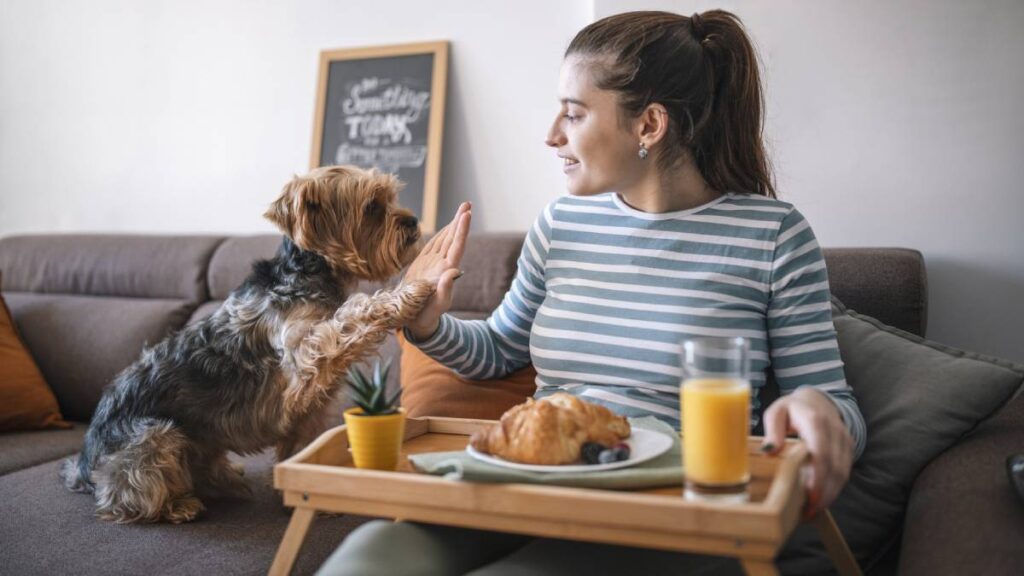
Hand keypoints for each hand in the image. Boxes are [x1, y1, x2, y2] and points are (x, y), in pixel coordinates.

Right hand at [403, 202, 471, 339]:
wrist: (417, 323)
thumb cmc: (426, 316)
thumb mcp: (436, 305)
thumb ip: (445, 289)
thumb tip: (455, 271)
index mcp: (445, 271)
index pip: (457, 246)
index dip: (462, 230)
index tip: (467, 214)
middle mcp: (442, 265)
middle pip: (453, 239)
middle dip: (460, 220)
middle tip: (468, 204)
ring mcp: (434, 265)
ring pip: (445, 240)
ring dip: (453, 225)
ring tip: (462, 210)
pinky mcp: (424, 266)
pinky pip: (434, 246)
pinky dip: (440, 235)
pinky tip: (445, 229)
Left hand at [761, 387, 853, 518]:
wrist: (817, 400)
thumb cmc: (792, 408)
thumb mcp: (776, 412)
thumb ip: (772, 430)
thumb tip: (768, 451)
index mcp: (815, 421)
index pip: (821, 452)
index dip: (818, 477)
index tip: (809, 496)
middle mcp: (835, 431)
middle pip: (834, 467)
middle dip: (823, 493)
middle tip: (807, 513)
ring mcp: (845, 440)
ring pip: (843, 473)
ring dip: (829, 495)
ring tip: (812, 511)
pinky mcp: (849, 448)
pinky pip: (845, 472)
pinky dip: (834, 489)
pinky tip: (820, 500)